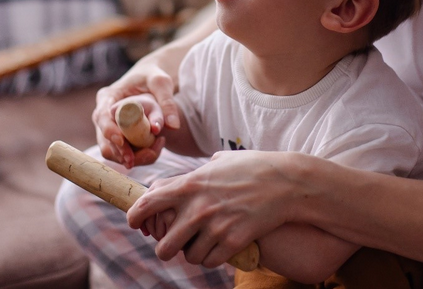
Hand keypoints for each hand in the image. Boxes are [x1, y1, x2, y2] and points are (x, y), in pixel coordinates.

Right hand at [93, 54, 180, 166]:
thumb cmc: (154, 77)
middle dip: (120, 152)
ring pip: (111, 151)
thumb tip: (173, 126)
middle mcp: (103, 113)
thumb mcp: (162, 83)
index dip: (109, 131)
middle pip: (104, 138)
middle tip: (141, 158)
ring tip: (153, 153)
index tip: (122, 141)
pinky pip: (121, 154)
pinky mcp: (116, 137)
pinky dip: (135, 157)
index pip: (101, 116)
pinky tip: (153, 151)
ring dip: (129, 158)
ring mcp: (108, 127)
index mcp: (108, 95)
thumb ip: (167, 102)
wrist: (151, 81)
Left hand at [127, 150, 303, 267]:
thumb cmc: (255, 167)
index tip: (134, 222)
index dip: (135, 216)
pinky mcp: (233, 241)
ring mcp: (216, 226)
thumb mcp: (221, 161)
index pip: (147, 204)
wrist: (287, 183)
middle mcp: (198, 208)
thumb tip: (184, 178)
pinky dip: (212, 258)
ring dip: (193, 253)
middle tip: (174, 244)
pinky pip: (210, 261)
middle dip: (166, 248)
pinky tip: (219, 247)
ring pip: (188, 257)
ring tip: (203, 243)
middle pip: (164, 246)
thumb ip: (198, 172)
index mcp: (190, 184)